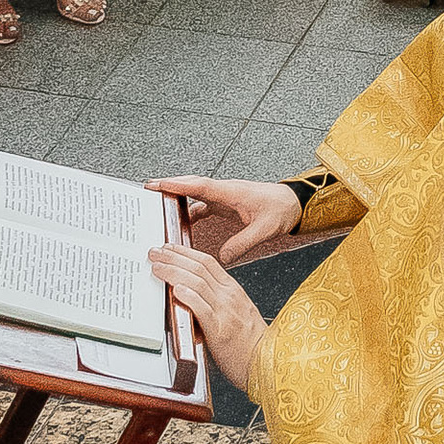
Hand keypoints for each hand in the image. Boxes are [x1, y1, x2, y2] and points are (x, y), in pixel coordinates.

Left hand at [148, 245, 264, 390]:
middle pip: (199, 268)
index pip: (207, 262)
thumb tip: (188, 293)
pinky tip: (176, 289)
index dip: (186, 252)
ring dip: (174, 272)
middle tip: (155, 253)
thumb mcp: (236, 312)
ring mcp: (226, 311)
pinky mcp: (220, 330)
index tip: (169, 248)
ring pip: (198, 283)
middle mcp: (229, 296)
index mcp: (233, 290)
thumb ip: (216, 300)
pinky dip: (189, 296)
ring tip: (157, 267)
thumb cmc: (251, 343)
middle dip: (174, 257)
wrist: (267, 361)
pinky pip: (203, 309)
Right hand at [150, 176, 302, 262]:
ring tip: (157, 205)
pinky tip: (181, 221)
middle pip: (192, 186)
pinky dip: (190, 211)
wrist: (295, 203)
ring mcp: (225, 197)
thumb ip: (243, 243)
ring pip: (195, 195)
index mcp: (232, 192)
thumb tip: (223, 258)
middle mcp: (225, 191)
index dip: (178, 185)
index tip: (158, 184)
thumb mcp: (265, 229)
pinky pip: (203, 204)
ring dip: (178, 199)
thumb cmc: (282, 210)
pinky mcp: (226, 204)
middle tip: (147, 188)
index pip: (200, 186)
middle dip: (170, 186)